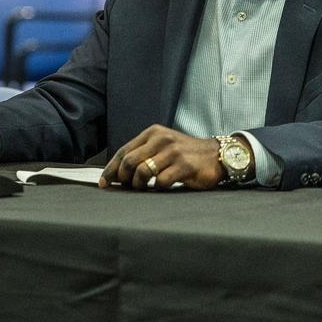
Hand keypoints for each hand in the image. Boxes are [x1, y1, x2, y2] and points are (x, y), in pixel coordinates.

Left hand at [99, 125, 225, 189]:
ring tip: (143, 188)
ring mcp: (173, 152)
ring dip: (139, 184)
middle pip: (129, 162)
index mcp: (152, 133)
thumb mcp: (162, 146)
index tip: (104, 182)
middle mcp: (161, 139)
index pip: (124, 151)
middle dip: (123, 178)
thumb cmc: (185, 154)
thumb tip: (118, 174)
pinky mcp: (185, 165)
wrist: (216, 155)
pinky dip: (158, 188)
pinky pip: (162, 181)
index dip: (111, 168)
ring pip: (143, 171)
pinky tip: (161, 187)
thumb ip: (143, 154)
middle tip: (126, 187)